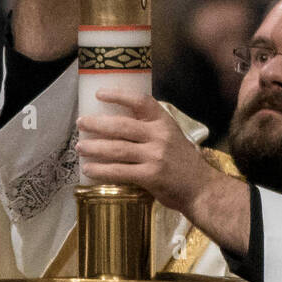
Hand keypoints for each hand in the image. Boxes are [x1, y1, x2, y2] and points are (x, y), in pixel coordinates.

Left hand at [76, 88, 215, 215]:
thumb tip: (117, 122)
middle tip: (80, 123)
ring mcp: (155, 156)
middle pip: (121, 126)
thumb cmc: (182, 161)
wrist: (201, 188)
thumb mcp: (171, 135)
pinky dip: (101, 170)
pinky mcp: (150, 176)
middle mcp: (159, 136)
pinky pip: (120, 171)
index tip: (99, 93)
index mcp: (164, 121)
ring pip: (117, 148)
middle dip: (97, 124)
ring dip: (94, 147)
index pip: (140, 101)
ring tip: (80, 147)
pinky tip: (89, 169)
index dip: (118, 95)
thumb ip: (150, 128)